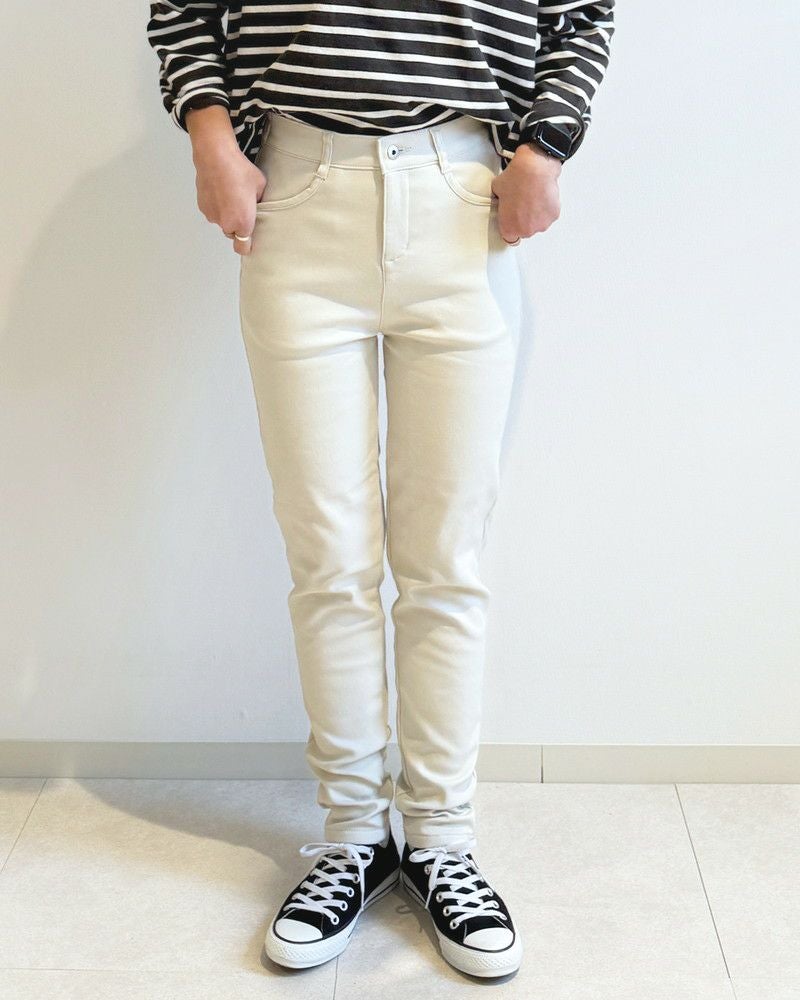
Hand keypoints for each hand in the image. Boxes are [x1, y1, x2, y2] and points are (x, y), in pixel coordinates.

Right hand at [186, 105, 266, 255]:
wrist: (215, 156)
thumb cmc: (240, 170)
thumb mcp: (260, 186)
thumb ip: (259, 202)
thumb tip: (255, 206)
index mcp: (243, 223)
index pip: (243, 248)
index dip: (246, 244)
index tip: (250, 237)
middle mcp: (226, 224)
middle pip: (232, 234)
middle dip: (237, 225)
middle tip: (241, 207)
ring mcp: (212, 216)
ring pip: (221, 222)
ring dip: (225, 214)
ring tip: (229, 195)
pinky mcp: (202, 207)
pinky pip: (212, 212)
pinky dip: (216, 206)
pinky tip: (219, 190)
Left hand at [491, 142, 562, 243]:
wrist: (534, 169)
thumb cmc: (516, 179)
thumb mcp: (496, 191)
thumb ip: (500, 202)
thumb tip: (503, 198)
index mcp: (509, 229)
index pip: (510, 238)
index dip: (511, 227)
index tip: (512, 221)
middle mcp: (526, 231)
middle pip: (525, 231)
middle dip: (524, 220)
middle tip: (522, 204)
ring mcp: (541, 224)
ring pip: (538, 223)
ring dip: (536, 214)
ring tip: (533, 198)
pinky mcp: (554, 216)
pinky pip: (548, 214)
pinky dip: (547, 207)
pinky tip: (542, 195)